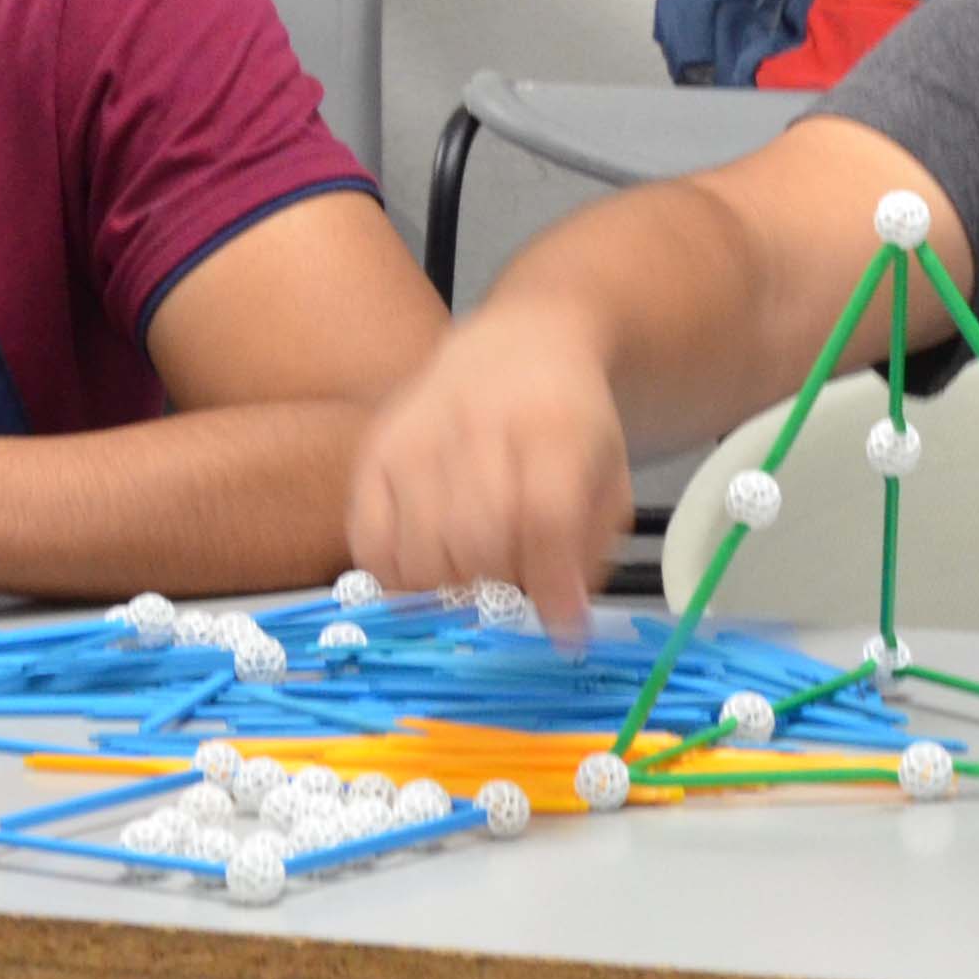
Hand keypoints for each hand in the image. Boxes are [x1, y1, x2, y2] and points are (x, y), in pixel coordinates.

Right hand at [344, 299, 630, 637]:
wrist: (517, 346)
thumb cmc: (570, 424)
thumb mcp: (609, 477)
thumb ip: (590, 552)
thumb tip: (562, 625)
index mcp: (550, 426)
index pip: (542, 519)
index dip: (551, 588)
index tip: (564, 632)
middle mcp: (476, 426)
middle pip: (477, 542)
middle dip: (502, 590)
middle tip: (514, 596)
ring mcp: (414, 438)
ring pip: (422, 553)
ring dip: (453, 590)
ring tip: (476, 580)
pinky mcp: (372, 453)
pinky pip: (369, 544)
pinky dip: (397, 579)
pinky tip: (428, 574)